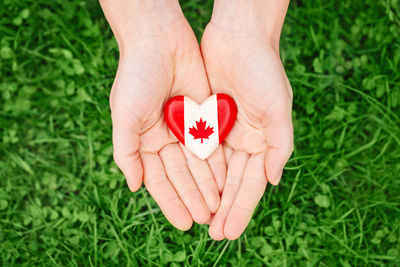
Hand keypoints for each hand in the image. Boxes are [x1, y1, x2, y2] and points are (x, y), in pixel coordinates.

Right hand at [100, 0, 224, 229]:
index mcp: (144, 141)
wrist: (159, 40)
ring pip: (198, 164)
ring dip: (207, 186)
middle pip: (181, 175)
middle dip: (193, 197)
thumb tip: (133, 186)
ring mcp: (185, 128)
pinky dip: (218, 164)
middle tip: (206, 220)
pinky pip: (212, 144)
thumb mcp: (124, 116)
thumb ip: (127, 153)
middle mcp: (165, 138)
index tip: (184, 222)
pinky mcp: (203, 115)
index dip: (171, 201)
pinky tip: (226, 182)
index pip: (159, 179)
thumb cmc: (135, 76)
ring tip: (218, 208)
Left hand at [201, 0, 292, 239]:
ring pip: (215, 171)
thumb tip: (273, 180)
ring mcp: (224, 131)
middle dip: (223, 209)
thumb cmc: (263, 69)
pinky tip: (188, 188)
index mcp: (264, 141)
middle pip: (232, 183)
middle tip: (213, 235)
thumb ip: (279, 145)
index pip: (251, 184)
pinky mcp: (206, 119)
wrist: (238, 37)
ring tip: (199, 219)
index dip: (241, 209)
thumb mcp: (278, 107)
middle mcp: (245, 140)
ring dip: (208, 194)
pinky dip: (195, 170)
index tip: (230, 232)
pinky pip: (199, 150)